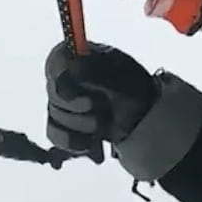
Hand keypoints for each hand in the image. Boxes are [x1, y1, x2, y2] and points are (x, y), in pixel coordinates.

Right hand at [43, 41, 201, 180]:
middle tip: (99, 109)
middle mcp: (70, 77)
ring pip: (54, 115)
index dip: (60, 79)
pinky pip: (54, 133)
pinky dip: (71, 141)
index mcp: (81, 57)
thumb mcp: (120, 77)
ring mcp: (66, 103)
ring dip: (80, 124)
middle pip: (53, 92)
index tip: (76, 93)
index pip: (55, 61)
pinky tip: (89, 143)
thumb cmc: (136, 93)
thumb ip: (92, 71)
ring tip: (102, 126)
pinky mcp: (66, 125)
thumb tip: (68, 65)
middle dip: (76, 107)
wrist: (149, 124)